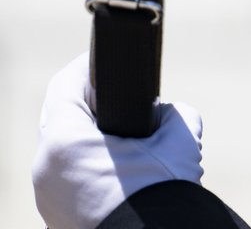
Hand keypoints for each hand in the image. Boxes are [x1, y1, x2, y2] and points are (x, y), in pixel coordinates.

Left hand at [32, 53, 203, 228]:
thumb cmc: (163, 191)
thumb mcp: (179, 136)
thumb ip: (172, 112)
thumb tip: (165, 113)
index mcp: (65, 142)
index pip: (65, 86)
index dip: (87, 68)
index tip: (105, 63)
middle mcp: (45, 169)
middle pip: (61, 119)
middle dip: (90, 107)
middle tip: (120, 101)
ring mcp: (48, 198)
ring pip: (63, 153)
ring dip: (88, 141)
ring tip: (124, 141)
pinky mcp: (57, 219)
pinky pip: (67, 182)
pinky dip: (88, 170)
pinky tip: (120, 173)